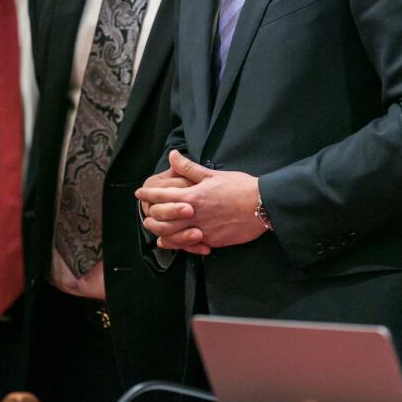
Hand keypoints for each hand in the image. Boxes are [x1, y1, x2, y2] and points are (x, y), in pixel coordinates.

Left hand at [136, 150, 265, 252]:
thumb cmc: (239, 186)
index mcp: (192, 196)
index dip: (148, 194)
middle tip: (145, 211)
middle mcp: (193, 215)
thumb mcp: (212, 174)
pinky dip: (177, 244)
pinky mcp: (212, 241)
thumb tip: (172, 155)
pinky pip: (188, 246)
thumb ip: (189, 168)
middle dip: (150, 215)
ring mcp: (202, 230)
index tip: (139, 193)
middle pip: (161, 219)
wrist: (262, 205)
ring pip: (172, 235)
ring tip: (155, 228)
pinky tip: (171, 242)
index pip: (161, 196)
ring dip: (160, 232)